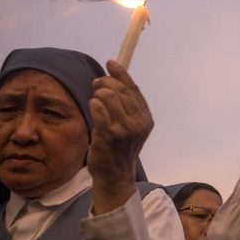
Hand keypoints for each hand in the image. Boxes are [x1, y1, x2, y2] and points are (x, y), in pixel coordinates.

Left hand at [87, 60, 153, 211]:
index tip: (110, 63)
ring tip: (95, 101)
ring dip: (98, 94)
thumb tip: (113, 81)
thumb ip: (125, 107)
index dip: (121, 74)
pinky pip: (98, 107)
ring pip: (108, 96)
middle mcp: (139, 122)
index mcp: (146, 119)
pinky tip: (94, 110)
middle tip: (96, 84)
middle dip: (105, 82)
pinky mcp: (110, 134)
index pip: (133, 89)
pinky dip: (93, 105)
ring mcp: (125, 128)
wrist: (114, 176)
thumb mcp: (129, 127)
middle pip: (120, 90)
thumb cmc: (118, 149)